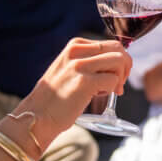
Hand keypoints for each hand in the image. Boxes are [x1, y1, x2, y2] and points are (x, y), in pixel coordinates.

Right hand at [15, 38, 131, 144]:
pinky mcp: (85, 82)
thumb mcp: (69, 69)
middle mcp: (77, 51)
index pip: (111, 44)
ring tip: (110, 91)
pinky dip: (111, 90)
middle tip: (119, 84)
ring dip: (120, 78)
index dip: (120, 60)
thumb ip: (88, 61)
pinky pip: (113, 81)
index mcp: (75, 45)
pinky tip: (96, 96)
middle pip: (118, 49)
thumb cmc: (55, 97)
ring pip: (119, 62)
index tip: (116, 76)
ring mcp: (80, 65)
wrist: (36, 116)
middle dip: (125, 67)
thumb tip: (118, 62)